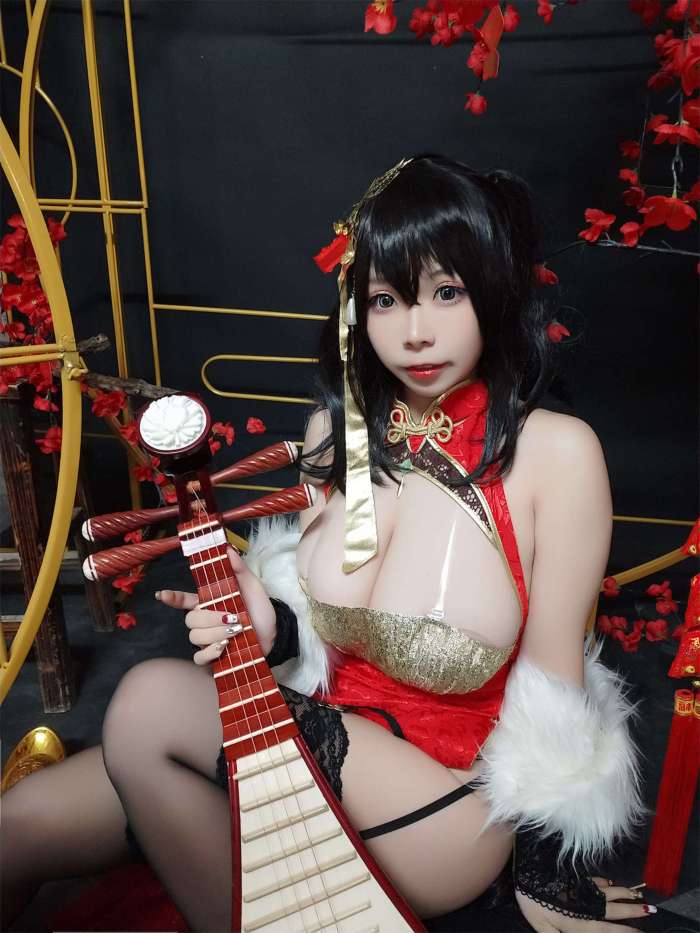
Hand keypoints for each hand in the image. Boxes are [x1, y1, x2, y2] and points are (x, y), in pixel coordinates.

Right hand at [156, 546, 276, 663]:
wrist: (274, 632)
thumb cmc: (260, 608)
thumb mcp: (252, 586)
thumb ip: (239, 569)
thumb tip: (227, 549)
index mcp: (210, 601)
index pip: (184, 599)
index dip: (172, 598)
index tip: (162, 595)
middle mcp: (205, 620)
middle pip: (190, 620)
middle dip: (210, 619)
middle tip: (232, 617)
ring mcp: (207, 639)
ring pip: (194, 637)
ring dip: (215, 634)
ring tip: (235, 631)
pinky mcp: (213, 656)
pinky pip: (199, 657)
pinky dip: (210, 652)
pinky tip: (223, 646)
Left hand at [515, 877, 652, 932]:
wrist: (528, 872)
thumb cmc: (532, 903)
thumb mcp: (541, 927)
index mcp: (579, 922)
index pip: (606, 929)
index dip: (623, 931)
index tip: (640, 932)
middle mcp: (585, 905)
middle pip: (613, 909)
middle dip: (632, 910)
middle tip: (650, 909)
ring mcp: (581, 889)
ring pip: (608, 892)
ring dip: (624, 894)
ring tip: (638, 895)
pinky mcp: (574, 877)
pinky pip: (595, 880)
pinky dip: (606, 882)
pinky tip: (612, 882)